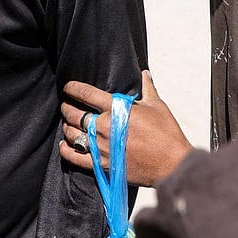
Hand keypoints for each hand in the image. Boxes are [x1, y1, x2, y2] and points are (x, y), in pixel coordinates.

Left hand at [58, 71, 194, 186]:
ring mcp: (102, 146)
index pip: (86, 93)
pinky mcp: (103, 164)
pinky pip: (76, 157)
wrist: (173, 164)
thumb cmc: (167, 135)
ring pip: (73, 134)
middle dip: (66, 107)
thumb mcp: (157, 106)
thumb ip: (147, 88)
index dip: (73, 88)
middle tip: (66, 105)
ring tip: (68, 123)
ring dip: (67, 127)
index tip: (68, 87)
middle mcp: (105, 126)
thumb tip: (145, 73)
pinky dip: (66, 150)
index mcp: (117, 109)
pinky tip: (64, 144)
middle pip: (74, 114)